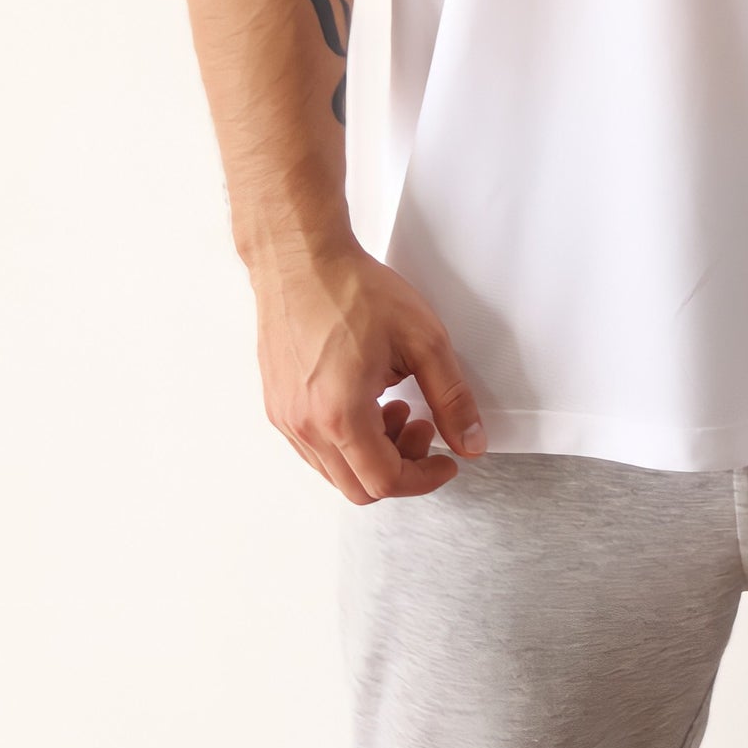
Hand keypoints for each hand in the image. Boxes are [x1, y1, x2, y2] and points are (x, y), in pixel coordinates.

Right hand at [247, 238, 488, 502]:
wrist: (300, 258)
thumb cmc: (352, 289)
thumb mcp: (423, 340)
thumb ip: (452, 397)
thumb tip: (470, 442)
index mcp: (340, 414)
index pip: (385, 482)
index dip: (424, 478)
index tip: (444, 461)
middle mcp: (305, 425)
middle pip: (358, 488)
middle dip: (400, 468)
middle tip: (421, 428)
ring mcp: (285, 417)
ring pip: (334, 471)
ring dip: (372, 455)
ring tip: (394, 407)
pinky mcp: (276, 405)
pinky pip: (314, 449)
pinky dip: (346, 441)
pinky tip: (365, 401)